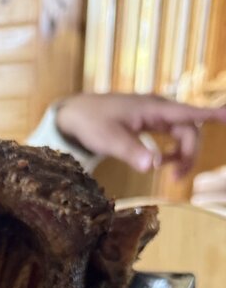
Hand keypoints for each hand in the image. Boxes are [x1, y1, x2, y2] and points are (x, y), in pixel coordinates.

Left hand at [55, 93, 225, 177]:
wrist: (76, 114)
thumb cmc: (92, 123)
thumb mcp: (110, 140)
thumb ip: (132, 152)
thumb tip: (154, 166)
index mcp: (153, 108)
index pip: (189, 113)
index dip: (212, 115)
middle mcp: (159, 109)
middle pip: (189, 129)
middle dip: (189, 153)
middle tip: (176, 178)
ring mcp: (155, 115)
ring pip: (182, 134)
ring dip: (182, 153)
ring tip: (170, 174)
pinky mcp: (149, 123)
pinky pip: (170, 135)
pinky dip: (171, 150)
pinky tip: (162, 162)